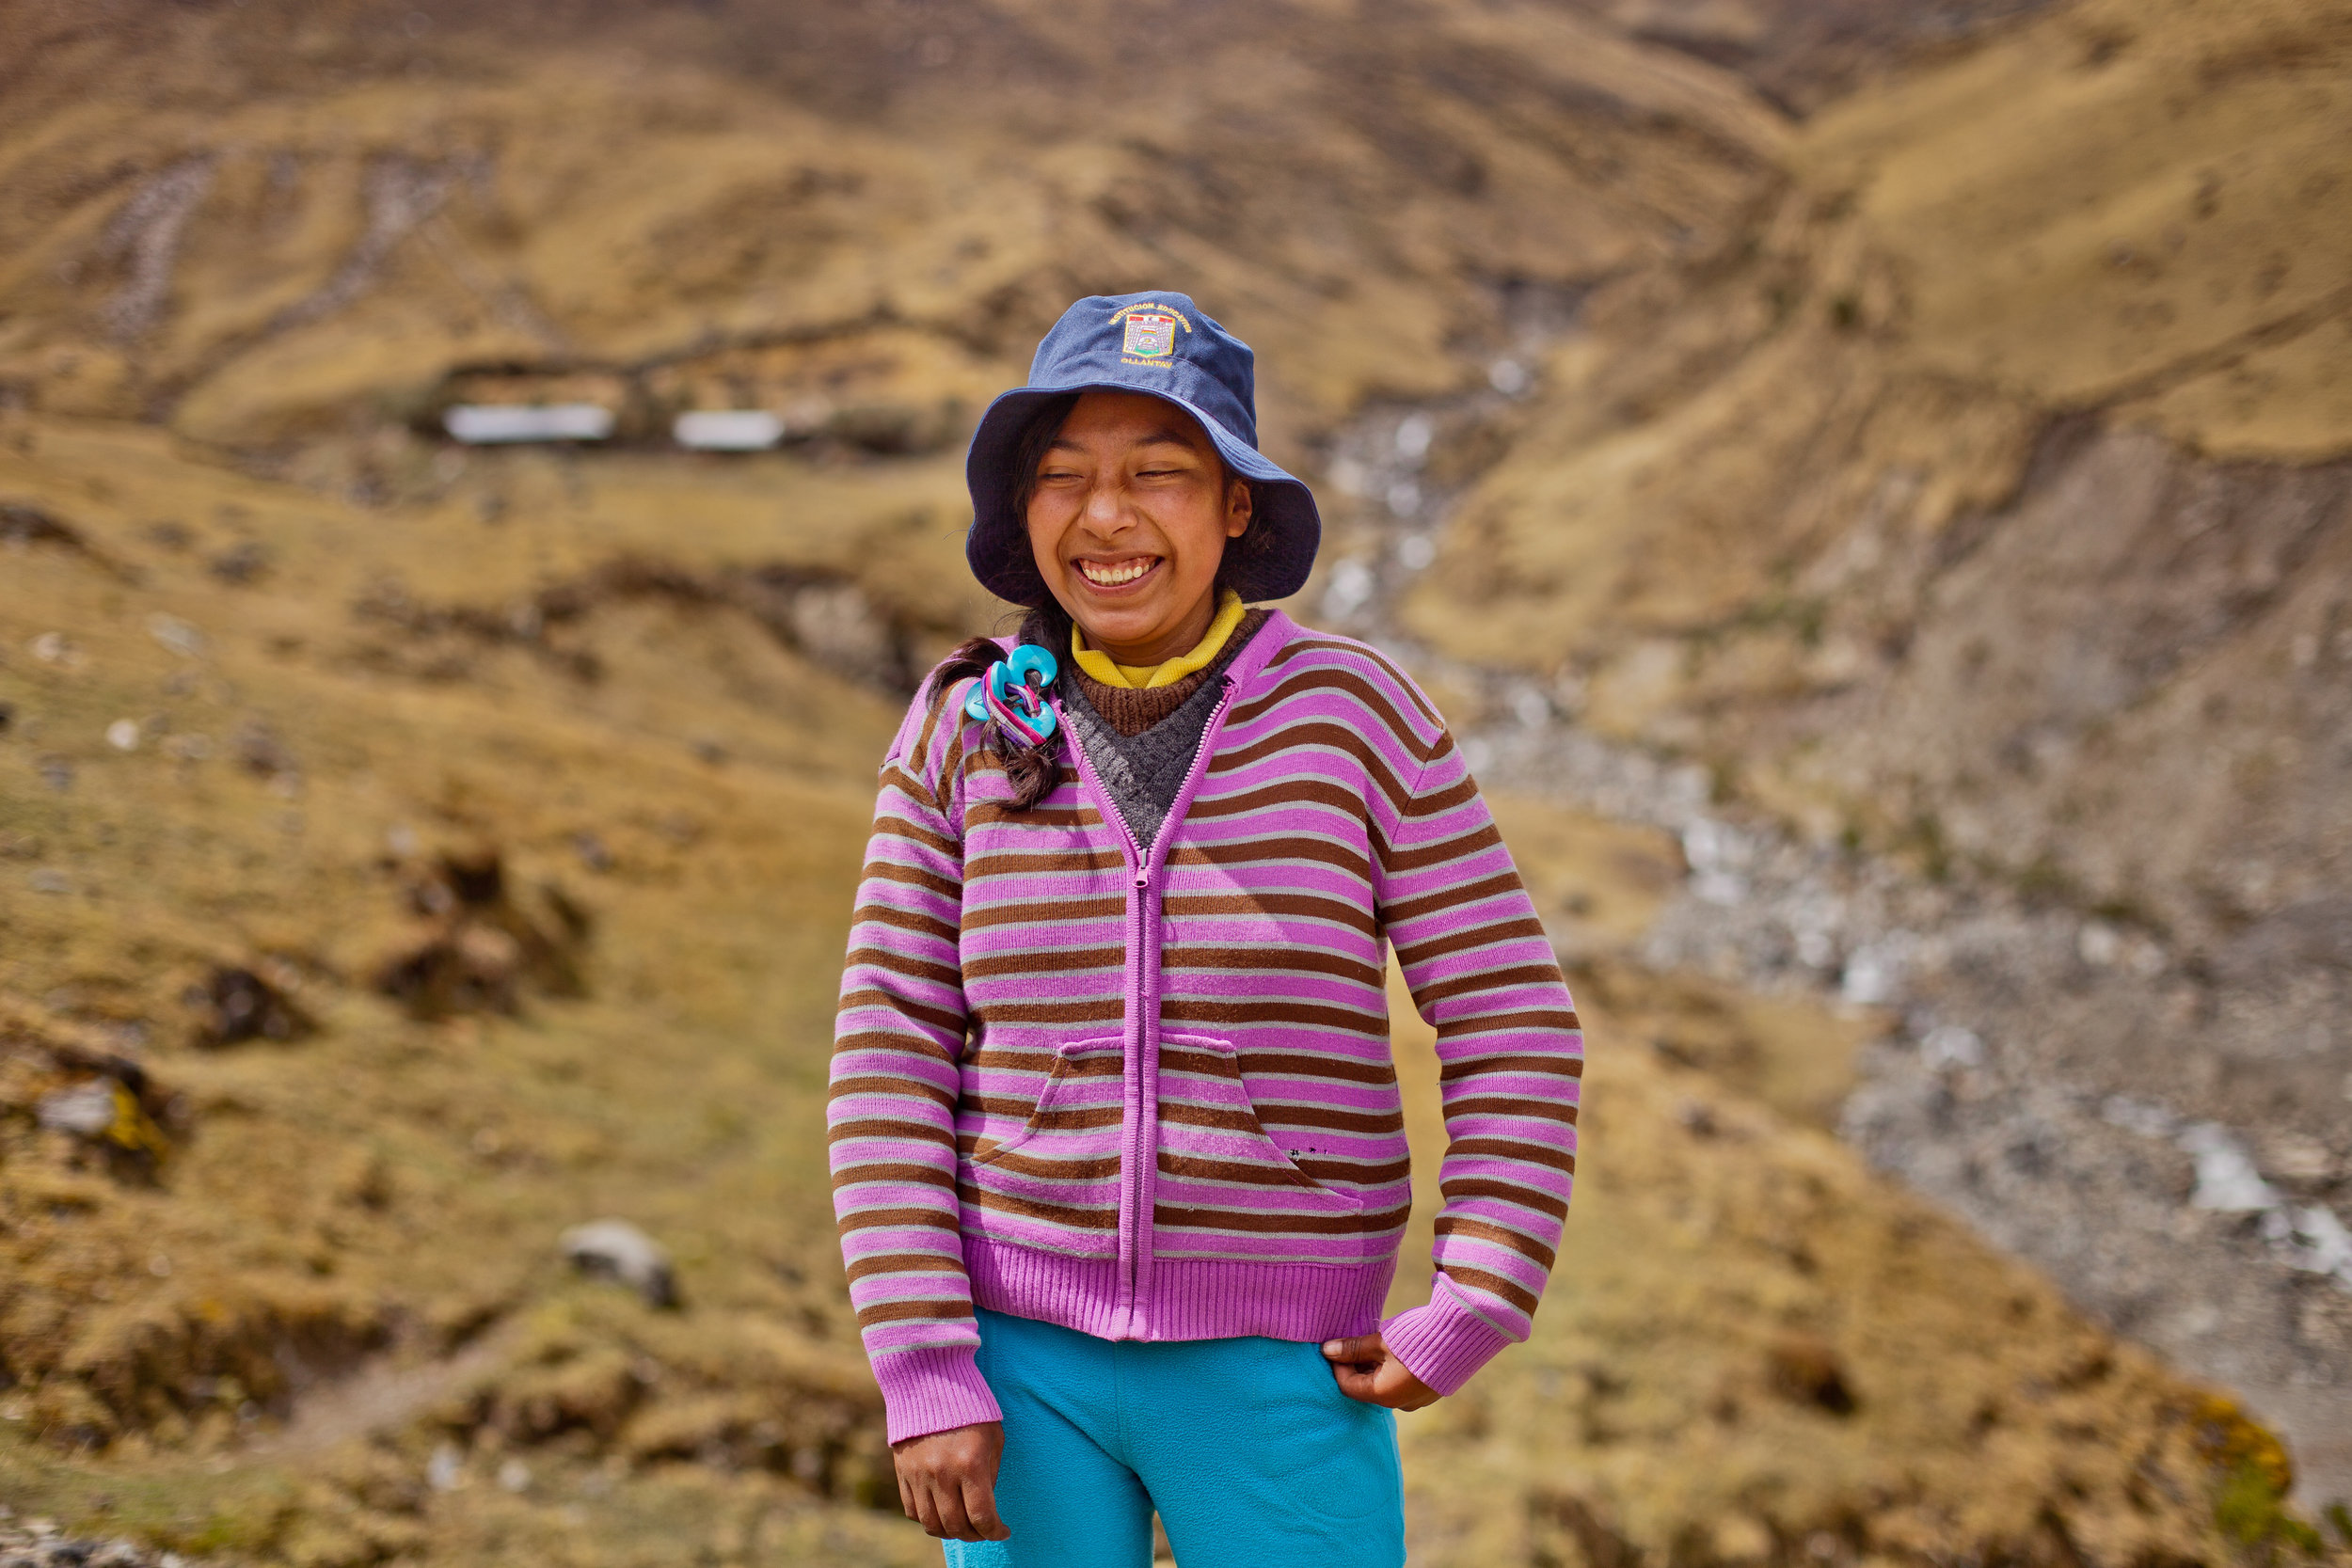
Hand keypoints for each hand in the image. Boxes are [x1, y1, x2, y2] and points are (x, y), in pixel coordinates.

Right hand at [890, 1420, 1009, 1541]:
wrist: (929, 1382)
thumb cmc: (970, 1409)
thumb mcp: (993, 1438)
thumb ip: (990, 1475)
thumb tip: (985, 1506)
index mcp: (969, 1463)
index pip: (982, 1516)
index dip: (995, 1532)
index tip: (1003, 1532)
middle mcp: (942, 1473)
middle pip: (956, 1526)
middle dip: (975, 1535)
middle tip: (984, 1531)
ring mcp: (918, 1475)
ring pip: (932, 1525)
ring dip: (951, 1532)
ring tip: (963, 1526)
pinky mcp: (902, 1473)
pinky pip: (913, 1511)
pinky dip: (928, 1520)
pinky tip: (942, 1513)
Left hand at [1321, 1333, 1440, 1409]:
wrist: (1461, 1337)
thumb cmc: (1416, 1340)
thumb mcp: (1380, 1341)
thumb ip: (1353, 1348)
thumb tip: (1326, 1350)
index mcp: (1383, 1395)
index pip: (1347, 1386)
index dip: (1338, 1365)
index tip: (1336, 1345)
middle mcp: (1399, 1403)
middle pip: (1366, 1387)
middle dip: (1356, 1365)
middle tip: (1355, 1341)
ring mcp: (1416, 1399)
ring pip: (1383, 1385)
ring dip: (1374, 1366)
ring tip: (1375, 1342)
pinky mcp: (1429, 1391)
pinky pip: (1401, 1384)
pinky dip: (1391, 1369)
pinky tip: (1394, 1350)